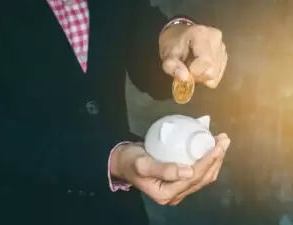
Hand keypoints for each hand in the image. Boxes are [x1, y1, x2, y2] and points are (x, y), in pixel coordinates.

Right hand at [111, 133, 230, 204]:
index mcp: (166, 193)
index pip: (194, 177)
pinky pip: (197, 174)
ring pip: (203, 177)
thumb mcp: (142, 164)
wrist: (122, 162)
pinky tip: (210, 149)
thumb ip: (163, 169)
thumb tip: (189, 171)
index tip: (218, 144)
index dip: (209, 160)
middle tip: (223, 139)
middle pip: (203, 178)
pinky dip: (206, 161)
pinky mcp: (178, 182)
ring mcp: (177, 189)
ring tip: (220, 142)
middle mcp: (174, 195)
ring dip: (214, 160)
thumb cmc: (130, 161)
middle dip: (216, 159)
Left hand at [159, 24, 227, 88]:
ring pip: (216, 74)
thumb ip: (172, 65)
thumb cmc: (172, 42)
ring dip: (202, 77)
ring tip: (193, 67)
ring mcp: (222, 47)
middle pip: (212, 70)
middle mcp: (217, 39)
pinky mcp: (224, 55)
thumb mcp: (167, 54)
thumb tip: (184, 78)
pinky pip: (218, 74)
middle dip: (197, 76)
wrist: (179, 33)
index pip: (206, 61)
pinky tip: (200, 68)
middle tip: (187, 70)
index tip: (184, 69)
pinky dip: (207, 76)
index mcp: (202, 34)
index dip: (194, 71)